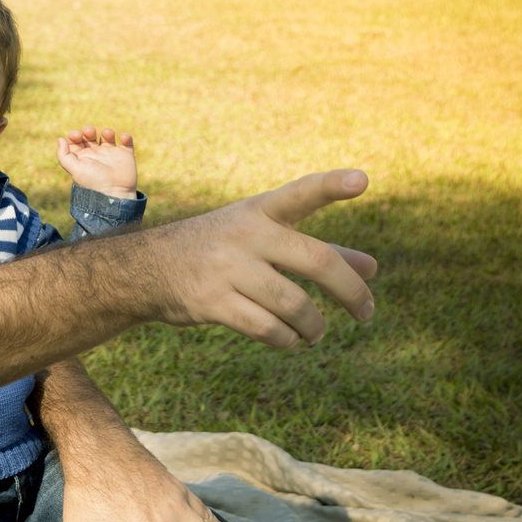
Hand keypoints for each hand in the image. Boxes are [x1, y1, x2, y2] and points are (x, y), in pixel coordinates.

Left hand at [56, 125, 137, 198]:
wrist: (114, 193)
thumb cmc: (93, 182)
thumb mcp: (75, 169)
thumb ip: (64, 155)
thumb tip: (60, 139)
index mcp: (82, 157)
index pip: (75, 141)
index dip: (74, 134)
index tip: (77, 136)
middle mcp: (96, 155)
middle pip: (90, 136)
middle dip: (89, 130)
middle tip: (90, 132)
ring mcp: (111, 154)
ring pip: (107, 137)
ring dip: (107, 132)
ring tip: (108, 135)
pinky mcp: (125, 155)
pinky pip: (126, 142)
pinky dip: (126, 137)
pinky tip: (123, 138)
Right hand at [157, 168, 377, 347]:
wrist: (148, 268)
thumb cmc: (220, 250)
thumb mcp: (263, 238)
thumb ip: (318, 250)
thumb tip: (373, 268)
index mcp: (259, 211)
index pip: (301, 193)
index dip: (332, 186)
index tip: (363, 181)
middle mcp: (245, 233)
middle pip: (316, 261)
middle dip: (351, 293)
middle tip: (367, 313)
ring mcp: (226, 267)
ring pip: (295, 305)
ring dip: (315, 327)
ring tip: (316, 333)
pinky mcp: (211, 301)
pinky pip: (268, 329)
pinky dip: (288, 340)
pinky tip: (290, 340)